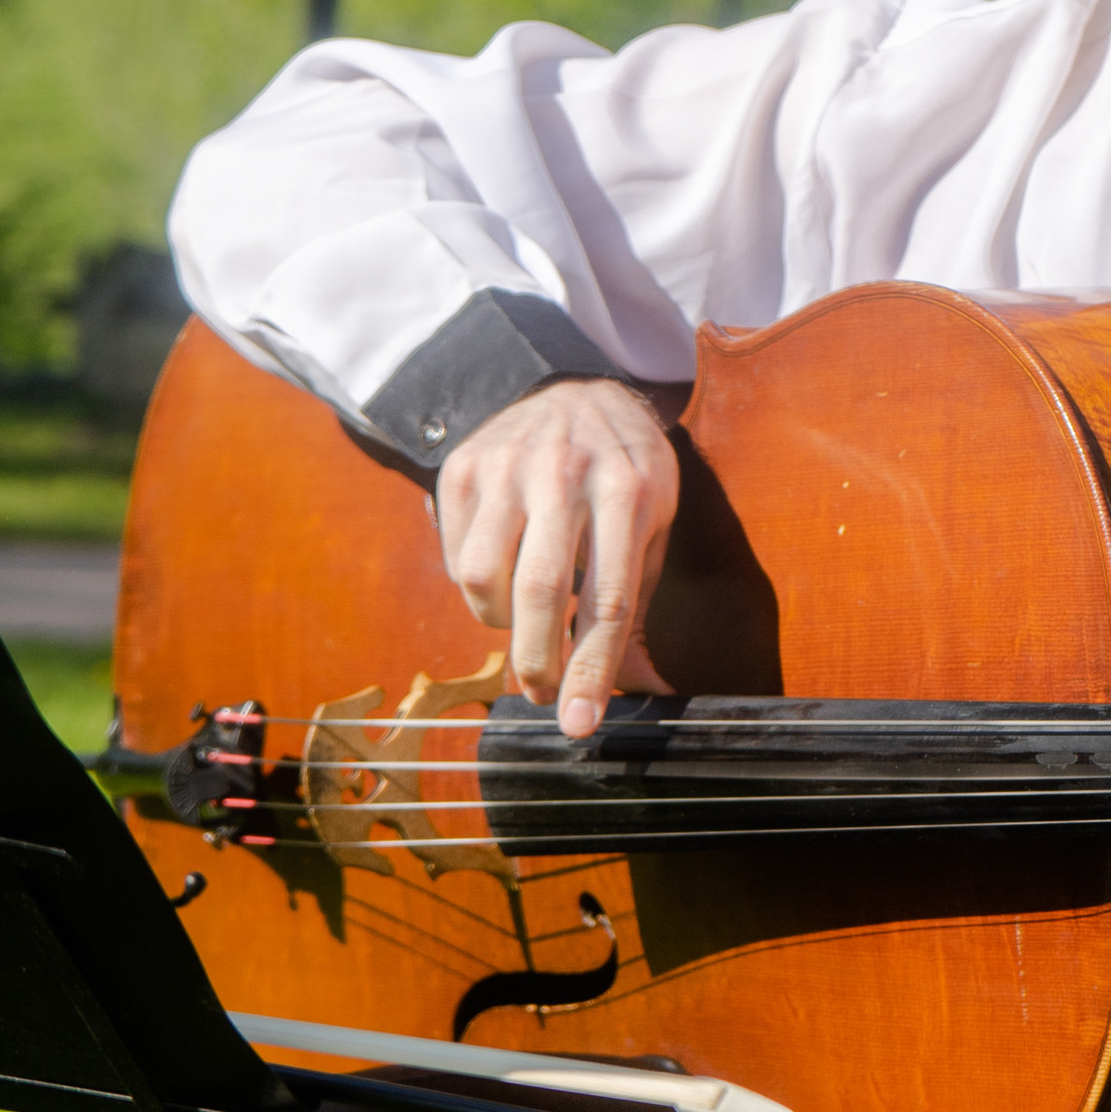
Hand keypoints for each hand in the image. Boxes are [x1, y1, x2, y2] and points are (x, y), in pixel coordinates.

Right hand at [434, 379, 680, 735]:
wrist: (572, 388)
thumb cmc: (624, 470)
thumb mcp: (655, 523)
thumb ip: (639, 603)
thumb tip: (641, 688)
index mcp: (628, 491)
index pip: (609, 598)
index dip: (591, 670)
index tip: (577, 723)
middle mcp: (564, 473)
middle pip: (540, 592)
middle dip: (537, 663)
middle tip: (540, 693)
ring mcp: (507, 465)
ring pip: (482, 579)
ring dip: (501, 623)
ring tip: (524, 618)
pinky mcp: (464, 467)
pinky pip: (456, 557)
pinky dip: (475, 588)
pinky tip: (502, 572)